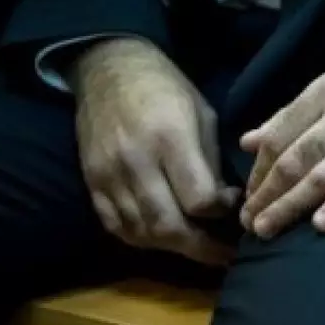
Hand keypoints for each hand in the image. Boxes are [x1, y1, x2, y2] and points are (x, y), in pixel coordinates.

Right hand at [71, 38, 239, 264]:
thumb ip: (211, 161)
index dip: (222, 212)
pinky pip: (117, 228)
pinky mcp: (92, 183)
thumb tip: (225, 204)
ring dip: (174, 247)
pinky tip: (164, 237)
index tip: (233, 205)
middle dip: (202, 248)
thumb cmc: (166, 88)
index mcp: (170, 138)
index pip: (199, 199)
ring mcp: (108, 175)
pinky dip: (143, 239)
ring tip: (197, 246)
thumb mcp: (202, 113)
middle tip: (224, 254)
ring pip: (143, 233)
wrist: (108, 70)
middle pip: (169, 226)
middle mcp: (136, 161)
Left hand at [239, 56, 324, 238]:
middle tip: (249, 225)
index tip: (247, 199)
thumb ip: (293, 114)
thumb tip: (247, 141)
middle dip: (267, 194)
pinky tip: (323, 225)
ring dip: (291, 204)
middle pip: (295, 159)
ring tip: (268, 230)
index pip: (279, 136)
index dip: (258, 172)